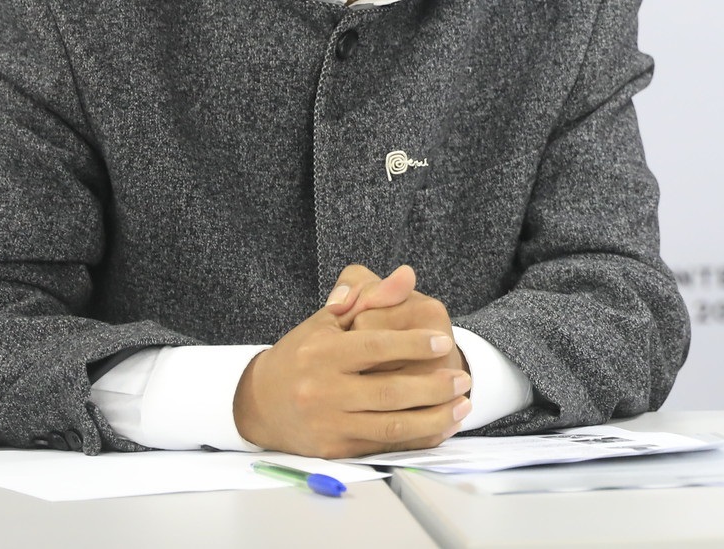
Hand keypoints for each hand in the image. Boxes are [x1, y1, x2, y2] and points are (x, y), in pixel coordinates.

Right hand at [232, 267, 472, 457]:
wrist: (259, 403)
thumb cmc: (301, 355)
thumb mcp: (328, 320)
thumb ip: (371, 296)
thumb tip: (407, 275)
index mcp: (322, 353)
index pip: (375, 347)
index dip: (413, 345)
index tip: (443, 342)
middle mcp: (322, 391)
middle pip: (389, 392)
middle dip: (434, 388)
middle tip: (465, 379)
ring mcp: (328, 424)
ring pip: (391, 425)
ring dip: (434, 418)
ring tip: (463, 406)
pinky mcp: (334, 449)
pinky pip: (383, 445)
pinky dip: (417, 438)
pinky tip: (441, 427)